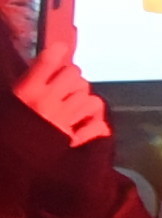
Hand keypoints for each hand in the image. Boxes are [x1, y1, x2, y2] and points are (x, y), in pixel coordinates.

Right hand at [9, 13, 99, 152]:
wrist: (5, 168)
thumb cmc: (3, 132)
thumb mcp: (4, 104)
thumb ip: (22, 87)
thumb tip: (35, 72)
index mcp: (25, 92)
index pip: (48, 61)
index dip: (56, 52)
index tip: (59, 50)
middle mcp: (47, 102)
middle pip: (73, 74)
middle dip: (70, 77)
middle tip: (62, 83)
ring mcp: (63, 121)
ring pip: (89, 97)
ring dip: (83, 99)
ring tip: (73, 104)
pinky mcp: (72, 140)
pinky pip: (97, 125)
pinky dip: (94, 124)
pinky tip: (85, 124)